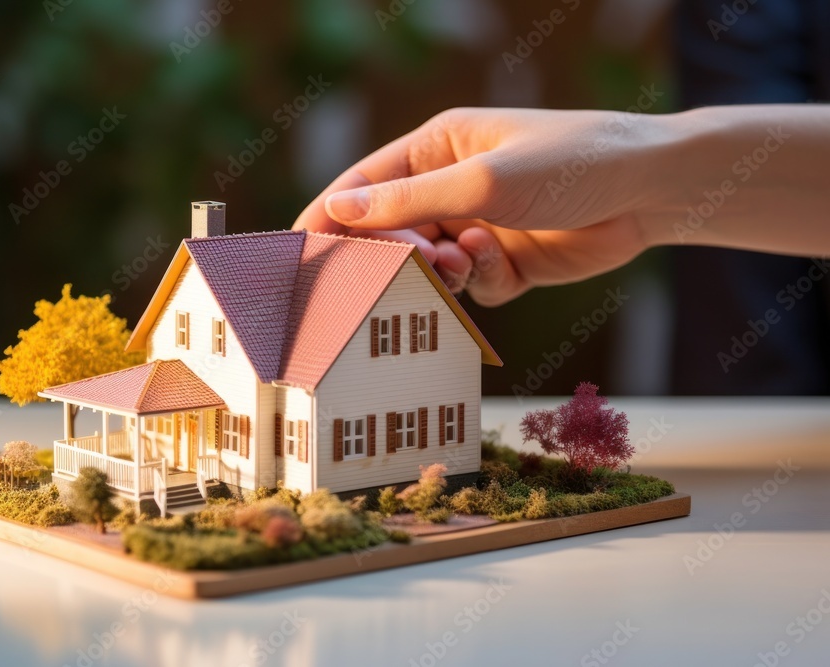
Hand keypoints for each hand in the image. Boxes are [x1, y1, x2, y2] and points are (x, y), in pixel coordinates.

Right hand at [293, 107, 659, 305]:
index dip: (329, 217)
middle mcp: (449, 187)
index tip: (298, 253)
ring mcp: (477, 226)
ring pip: (427, 266)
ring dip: (436, 270)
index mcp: (435, 148)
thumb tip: (336, 210)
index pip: (363, 185)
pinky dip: (477, 280)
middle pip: (390, 232)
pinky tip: (498, 260)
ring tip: (457, 260)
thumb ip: (408, 202)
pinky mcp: (505, 262)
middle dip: (393, 252)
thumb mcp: (482, 179)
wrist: (649, 190)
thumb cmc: (569, 162)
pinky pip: (469, 286)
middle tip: (402, 263)